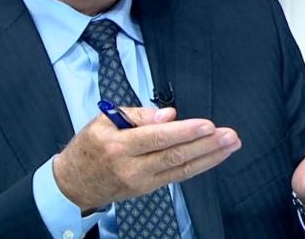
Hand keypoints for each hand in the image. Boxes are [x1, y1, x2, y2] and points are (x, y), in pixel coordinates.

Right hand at [54, 107, 240, 211]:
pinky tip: (213, 156)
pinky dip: (198, 166)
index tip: (208, 124)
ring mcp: (142, 181)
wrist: (74, 183)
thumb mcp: (103, 120)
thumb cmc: (89, 146)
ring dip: (209, 157)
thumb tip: (169, 115)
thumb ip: (137, 115)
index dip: (185, 132)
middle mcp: (132, 166)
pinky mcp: (148, 188)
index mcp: (119, 145)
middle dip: (206, 145)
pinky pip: (178, 176)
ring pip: (181, 169)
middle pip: (175, 155)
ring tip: (230, 145)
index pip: (158, 137)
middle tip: (229, 136)